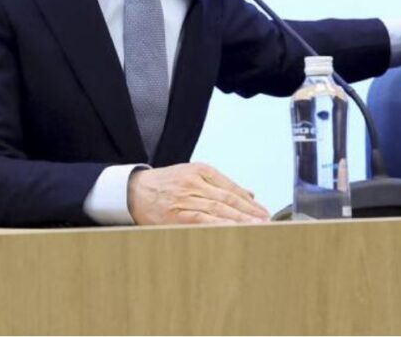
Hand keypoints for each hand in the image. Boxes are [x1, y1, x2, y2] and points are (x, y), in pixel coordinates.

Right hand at [127, 162, 269, 225]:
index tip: (263, 212)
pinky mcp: (177, 214)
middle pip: (228, 198)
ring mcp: (186, 198)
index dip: (249, 202)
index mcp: (200, 171)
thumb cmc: (164, 185)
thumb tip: (249, 193)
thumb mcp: (192, 175)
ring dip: (240, 220)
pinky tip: (232, 230)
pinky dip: (219, 225)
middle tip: (266, 222)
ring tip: (256, 228)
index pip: (231, 188)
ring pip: (219, 209)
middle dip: (249, 212)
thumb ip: (219, 185)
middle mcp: (195, 182)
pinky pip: (202, 220)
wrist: (134, 190)